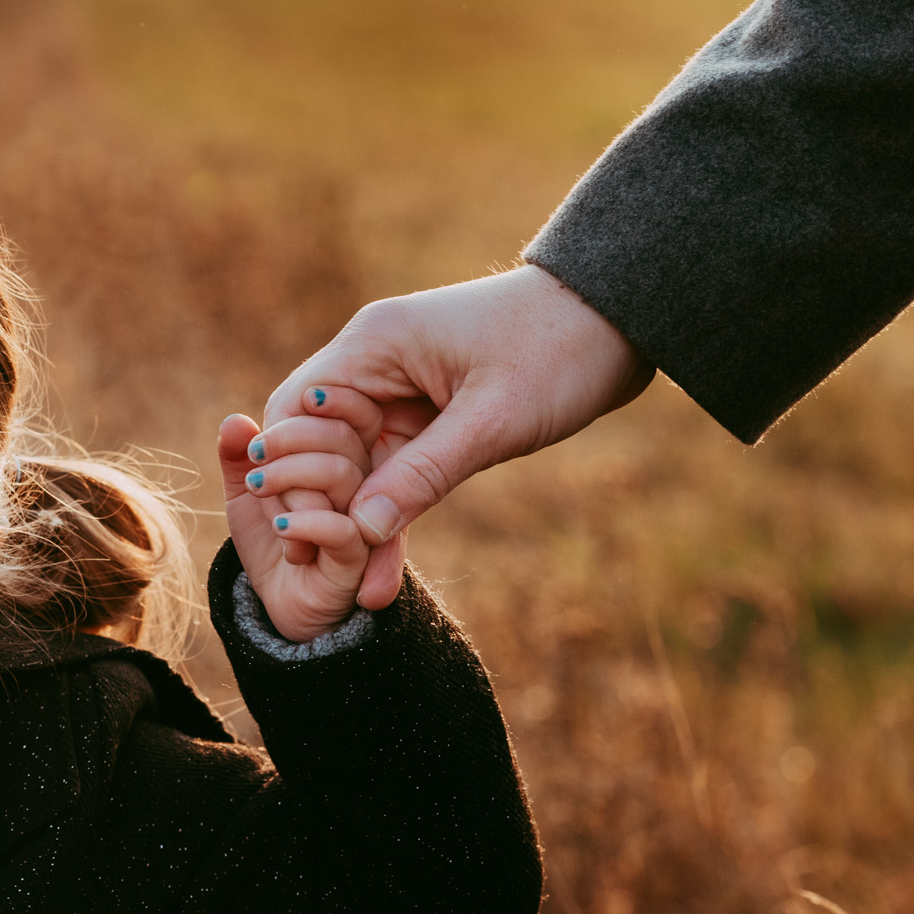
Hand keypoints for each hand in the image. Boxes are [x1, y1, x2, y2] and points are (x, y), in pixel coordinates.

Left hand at [219, 385, 381, 642]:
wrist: (281, 600)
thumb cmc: (271, 539)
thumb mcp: (247, 493)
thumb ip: (239, 457)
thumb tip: (234, 423)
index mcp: (348, 458)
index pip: (350, 414)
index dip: (323, 403)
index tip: (279, 416)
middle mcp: (367, 484)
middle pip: (345, 438)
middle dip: (292, 439)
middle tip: (255, 458)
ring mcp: (366, 520)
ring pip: (344, 476)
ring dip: (292, 476)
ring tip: (258, 489)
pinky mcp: (358, 560)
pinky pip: (343, 531)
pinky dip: (305, 521)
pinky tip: (280, 525)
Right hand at [267, 264, 653, 607]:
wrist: (622, 319)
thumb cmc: (559, 349)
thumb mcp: (491, 420)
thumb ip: (422, 475)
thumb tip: (359, 530)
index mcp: (374, 345)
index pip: (295, 411)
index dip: (291, 473)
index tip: (307, 533)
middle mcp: (374, 364)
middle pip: (316, 443)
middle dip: (319, 507)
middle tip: (321, 571)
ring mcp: (399, 390)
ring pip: (355, 466)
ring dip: (356, 523)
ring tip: (364, 594)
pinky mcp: (426, 414)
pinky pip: (393, 470)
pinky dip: (391, 513)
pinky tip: (387, 567)